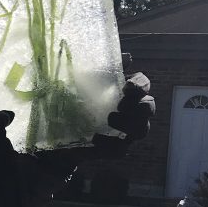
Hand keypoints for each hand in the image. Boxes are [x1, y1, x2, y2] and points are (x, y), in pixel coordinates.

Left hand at [32, 70, 155, 180]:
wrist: (57, 127)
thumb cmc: (77, 97)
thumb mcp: (85, 79)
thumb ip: (105, 68)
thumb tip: (128, 57)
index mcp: (127, 90)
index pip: (144, 84)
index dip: (140, 85)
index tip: (126, 87)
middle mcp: (132, 110)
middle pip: (150, 107)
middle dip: (140, 106)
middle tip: (120, 105)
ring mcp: (126, 131)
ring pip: (142, 130)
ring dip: (129, 124)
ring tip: (109, 118)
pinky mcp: (115, 148)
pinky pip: (121, 150)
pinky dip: (110, 145)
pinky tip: (96, 138)